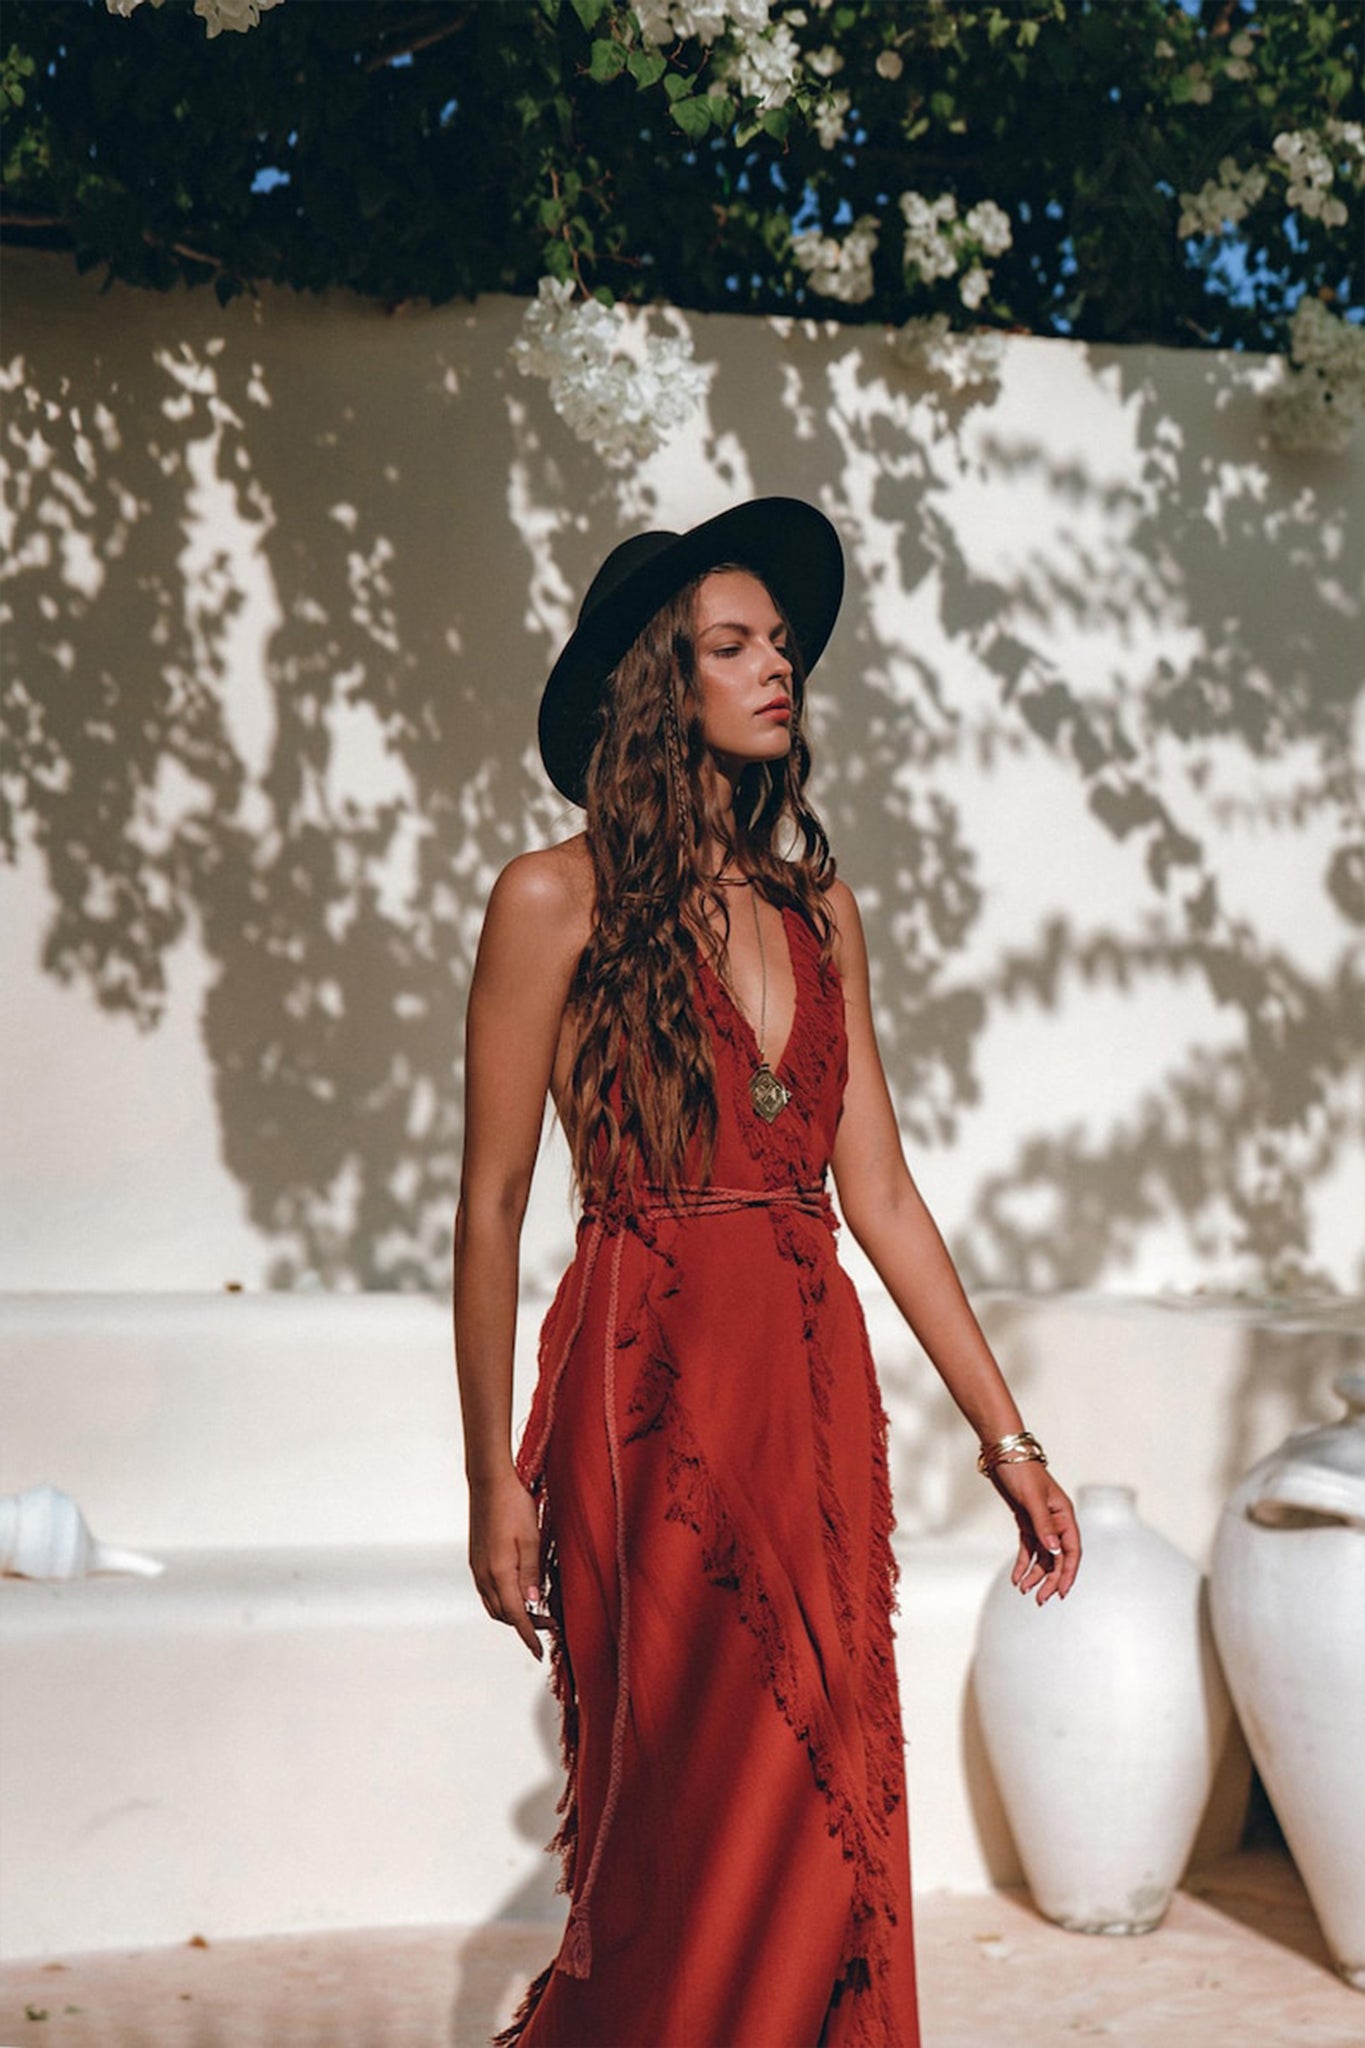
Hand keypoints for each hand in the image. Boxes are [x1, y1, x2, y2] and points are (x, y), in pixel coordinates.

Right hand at [468, 1465, 550, 1659]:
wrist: (489, 1482)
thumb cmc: (513, 1506)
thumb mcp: (531, 1540)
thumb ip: (531, 1574)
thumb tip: (533, 1604)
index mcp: (499, 1573)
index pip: (515, 1616)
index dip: (528, 1636)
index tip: (539, 1652)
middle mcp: (483, 1575)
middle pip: (502, 1614)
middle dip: (523, 1625)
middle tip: (548, 1624)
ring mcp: (477, 1567)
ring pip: (493, 1604)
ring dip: (512, 1613)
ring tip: (534, 1611)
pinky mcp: (476, 1559)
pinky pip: (488, 1591)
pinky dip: (503, 1600)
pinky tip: (517, 1591)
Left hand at [991, 1460, 1080, 1605]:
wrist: (1002, 1453)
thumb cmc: (1020, 1471)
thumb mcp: (1032, 1498)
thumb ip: (1043, 1525)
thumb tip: (1055, 1551)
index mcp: (1064, 1515)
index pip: (1072, 1550)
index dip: (1068, 1573)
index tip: (1061, 1593)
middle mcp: (1056, 1521)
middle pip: (1058, 1557)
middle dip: (1050, 1579)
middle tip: (1040, 1600)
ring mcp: (1041, 1522)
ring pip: (1043, 1556)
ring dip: (1035, 1573)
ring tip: (1023, 1590)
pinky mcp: (1027, 1521)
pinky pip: (1028, 1548)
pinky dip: (1023, 1563)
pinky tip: (1017, 1578)